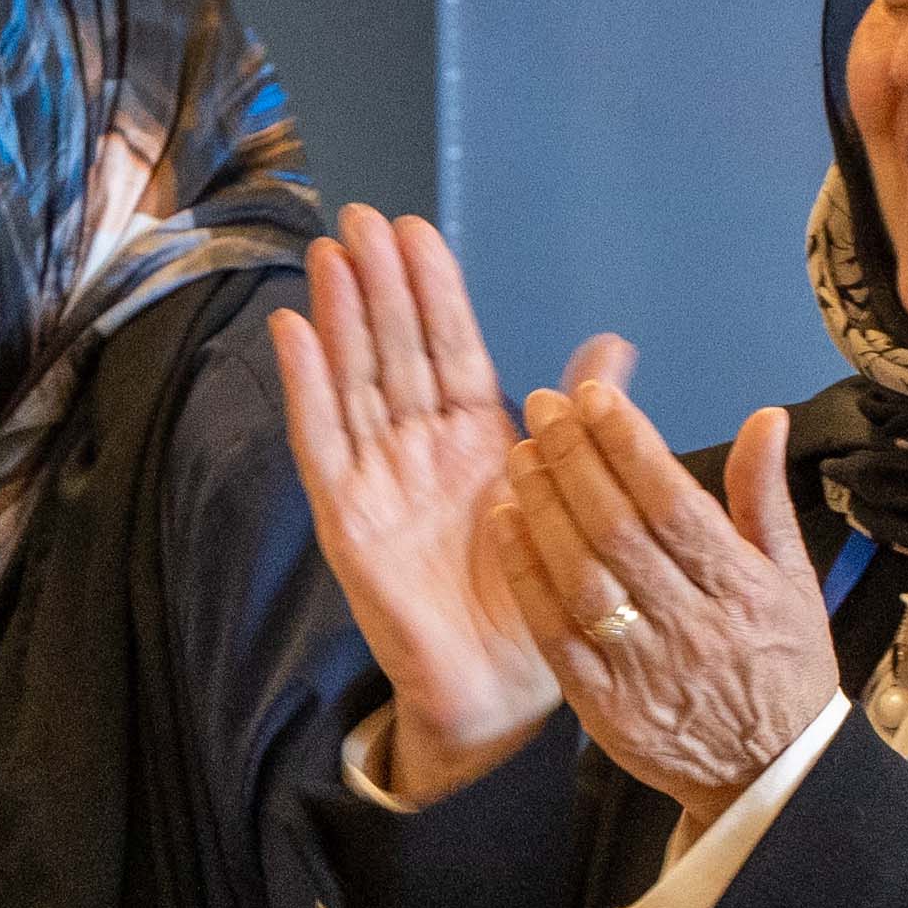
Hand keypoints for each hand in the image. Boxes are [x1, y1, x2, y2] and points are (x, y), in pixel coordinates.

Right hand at [270, 210, 559, 803]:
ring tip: (330, 254)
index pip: (449, 347)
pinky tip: (295, 331)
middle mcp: (422, 449)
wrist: (501, 689)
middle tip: (363, 217)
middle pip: (394, 351)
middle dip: (379, 284)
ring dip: (341, 317)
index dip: (431, 290)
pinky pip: (323, 442)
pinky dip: (307, 387)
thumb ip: (581, 421)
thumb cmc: (535, 598)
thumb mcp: (569, 497)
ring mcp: (379, 479)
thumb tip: (612, 345)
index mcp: (476, 440)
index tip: (417, 229)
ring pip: (355, 381)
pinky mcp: (347, 518)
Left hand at [488, 353, 832, 826]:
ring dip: (543, 507)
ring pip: (582, 575)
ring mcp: (644, 667)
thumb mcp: (793, 577)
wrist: (770, 774)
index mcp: (742, 587)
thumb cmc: (782, 664)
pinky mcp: (604, 704)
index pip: (675, 503)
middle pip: (619, 529)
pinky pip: (555, 632)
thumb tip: (765, 416)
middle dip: (575, 459)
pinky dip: (527, 575)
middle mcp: (692, 624)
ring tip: (519, 454)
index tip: (596, 397)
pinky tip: (506, 524)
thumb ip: (764, 496)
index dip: (630, 445)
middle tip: (544, 408)